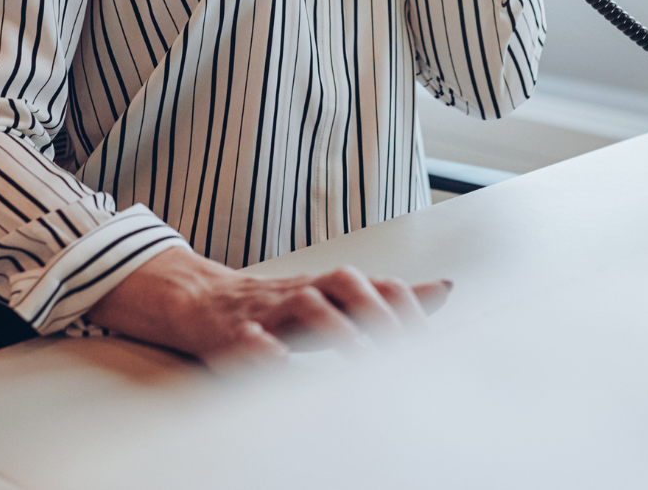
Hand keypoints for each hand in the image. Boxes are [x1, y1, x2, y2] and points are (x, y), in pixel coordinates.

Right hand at [85, 245, 451, 369]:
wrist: (202, 299)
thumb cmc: (281, 306)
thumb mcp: (337, 299)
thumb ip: (387, 298)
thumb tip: (445, 288)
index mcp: (332, 286)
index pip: (378, 285)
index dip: (407, 309)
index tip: (431, 342)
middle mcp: (305, 291)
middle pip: (345, 283)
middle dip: (376, 311)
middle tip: (403, 347)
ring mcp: (270, 309)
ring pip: (304, 304)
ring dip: (334, 327)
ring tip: (358, 355)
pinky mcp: (236, 332)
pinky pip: (250, 337)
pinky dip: (266, 349)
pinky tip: (282, 363)